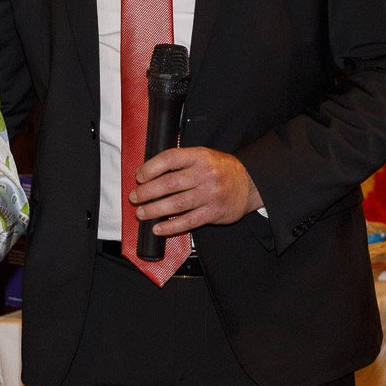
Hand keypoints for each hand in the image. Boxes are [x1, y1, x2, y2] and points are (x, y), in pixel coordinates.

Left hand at [129, 147, 264, 235]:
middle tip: (134, 197)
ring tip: (142, 213)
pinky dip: (171, 226)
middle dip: (147, 192)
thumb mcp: (203, 157)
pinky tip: (158, 228)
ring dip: (154, 210)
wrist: (250, 184)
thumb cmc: (221, 170)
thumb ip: (179, 162)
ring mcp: (210, 194)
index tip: (139, 176)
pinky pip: (188, 221)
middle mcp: (205, 174)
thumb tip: (147, 172)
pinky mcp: (213, 212)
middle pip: (169, 183)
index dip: (150, 167)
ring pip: (176, 204)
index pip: (170, 159)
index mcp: (200, 156)